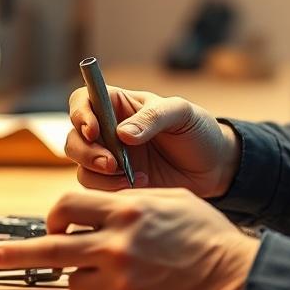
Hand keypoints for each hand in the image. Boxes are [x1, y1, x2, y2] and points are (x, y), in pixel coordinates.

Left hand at [0, 188, 260, 289]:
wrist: (234, 279)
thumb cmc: (207, 236)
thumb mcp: (170, 199)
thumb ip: (128, 201)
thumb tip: (97, 206)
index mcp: (127, 211)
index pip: (68, 204)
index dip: (55, 213)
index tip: (50, 222)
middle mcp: (116, 246)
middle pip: (51, 247)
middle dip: (17, 251)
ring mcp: (119, 283)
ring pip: (73, 281)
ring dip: (83, 276)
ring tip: (115, 272)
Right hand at [66, 86, 240, 198]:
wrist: (214, 167)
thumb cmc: (197, 130)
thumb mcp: (181, 113)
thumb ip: (152, 118)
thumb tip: (122, 134)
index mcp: (119, 105)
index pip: (83, 100)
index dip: (80, 113)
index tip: (93, 130)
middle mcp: (108, 131)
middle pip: (74, 138)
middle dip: (86, 152)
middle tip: (111, 163)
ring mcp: (111, 158)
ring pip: (81, 166)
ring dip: (98, 175)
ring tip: (132, 176)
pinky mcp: (117, 184)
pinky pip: (97, 189)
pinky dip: (112, 189)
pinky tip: (140, 184)